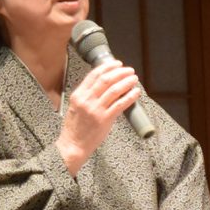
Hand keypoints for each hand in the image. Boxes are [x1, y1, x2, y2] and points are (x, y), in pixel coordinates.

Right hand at [55, 59, 141, 175]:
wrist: (73, 146)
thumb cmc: (74, 129)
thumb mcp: (75, 107)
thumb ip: (87, 96)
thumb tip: (104, 87)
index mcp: (78, 95)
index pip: (93, 75)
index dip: (107, 67)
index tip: (116, 64)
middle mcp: (87, 100)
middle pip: (106, 79)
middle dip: (120, 72)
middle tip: (128, 70)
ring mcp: (96, 110)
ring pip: (115, 89)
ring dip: (126, 82)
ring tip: (133, 79)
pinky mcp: (104, 119)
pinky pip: (120, 104)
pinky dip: (130, 96)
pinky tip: (135, 93)